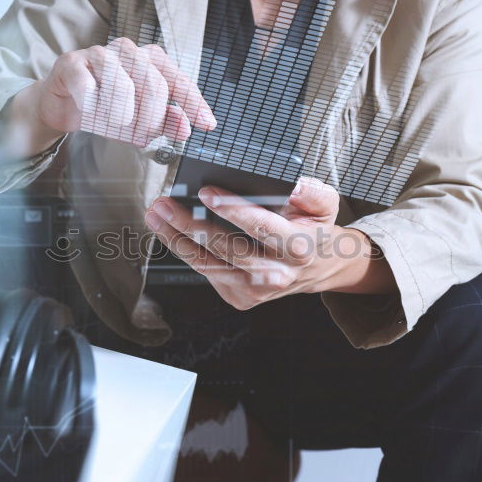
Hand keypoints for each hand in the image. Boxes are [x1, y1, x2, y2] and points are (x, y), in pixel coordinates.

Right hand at [37, 37, 216, 146]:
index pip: (178, 80)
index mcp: (149, 61)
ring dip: (120, 117)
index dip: (193, 103)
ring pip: (122, 85)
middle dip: (149, 121)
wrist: (61, 106)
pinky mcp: (72, 62)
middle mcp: (128, 51)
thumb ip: (165, 122)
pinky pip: (87, 85)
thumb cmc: (104, 108)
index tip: (206, 124)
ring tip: (114, 124)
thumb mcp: (139, 121)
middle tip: (141, 139)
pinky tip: (88, 109)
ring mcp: (99, 54)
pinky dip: (91, 105)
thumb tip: (185, 128)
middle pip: (153, 86)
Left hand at [144, 177, 394, 309]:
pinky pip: (208, 273)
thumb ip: (312, 191)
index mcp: (296, 247)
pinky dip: (187, 252)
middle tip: (164, 203)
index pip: (260, 227)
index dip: (231, 209)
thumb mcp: (325, 205)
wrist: (317, 268)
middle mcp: (275, 273)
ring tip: (156, 216)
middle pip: (225, 247)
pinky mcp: (241, 298)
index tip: (205, 192)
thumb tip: (291, 183)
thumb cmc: (314, 230)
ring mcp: (256, 290)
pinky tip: (171, 233)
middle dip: (189, 224)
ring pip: (208, 264)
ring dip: (176, 239)